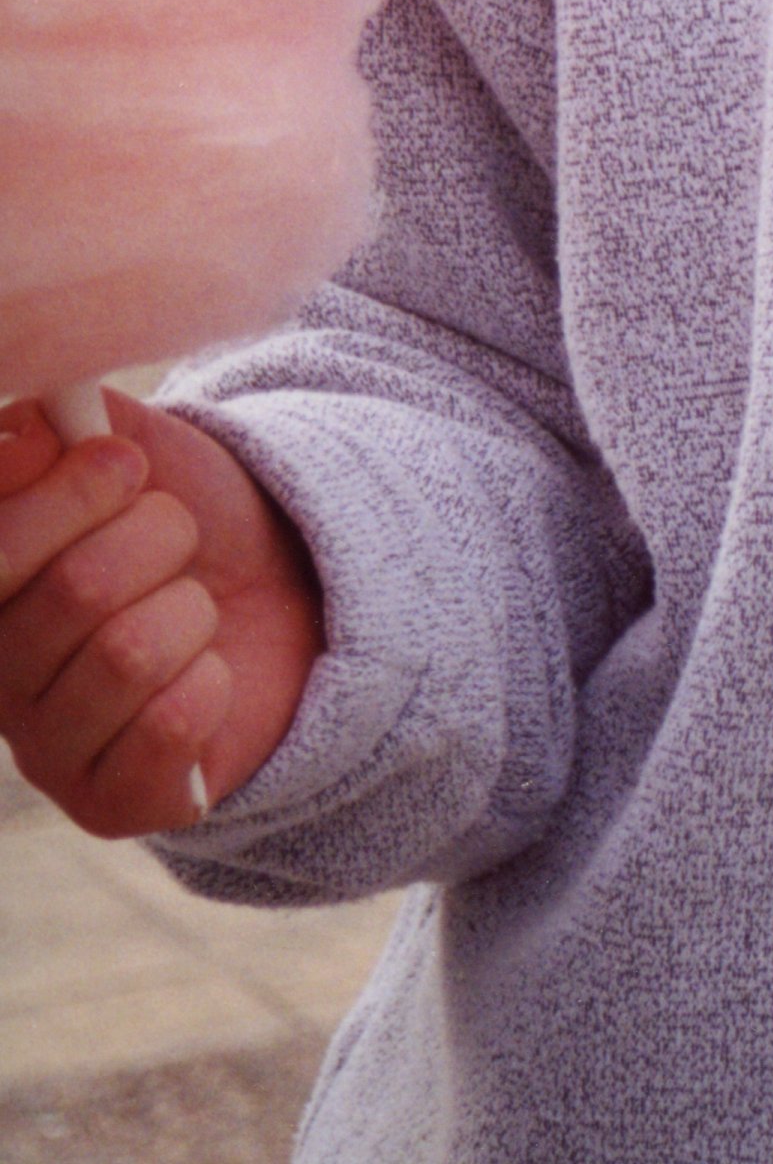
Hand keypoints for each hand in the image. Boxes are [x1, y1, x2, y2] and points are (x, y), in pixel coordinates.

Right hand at [0, 394, 322, 837]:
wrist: (285, 593)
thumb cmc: (191, 520)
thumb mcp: (130, 445)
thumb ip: (61, 425)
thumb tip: (26, 432)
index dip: (67, 493)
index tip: (128, 465)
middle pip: (75, 589)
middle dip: (157, 539)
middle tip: (177, 541)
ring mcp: (48, 752)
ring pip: (126, 654)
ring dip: (190, 610)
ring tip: (194, 611)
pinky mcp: (111, 806)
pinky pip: (169, 727)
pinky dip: (212, 680)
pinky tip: (208, 677)